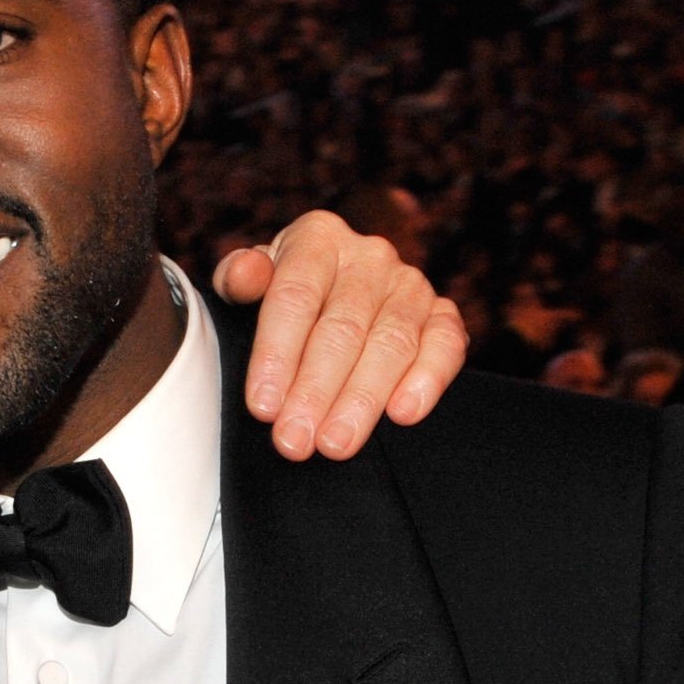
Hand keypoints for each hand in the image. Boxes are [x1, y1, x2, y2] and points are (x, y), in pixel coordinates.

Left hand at [211, 209, 466, 459]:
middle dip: (315, 392)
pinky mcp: (442, 315)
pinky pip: (445, 344)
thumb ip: (239, 279)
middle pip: (343, 328)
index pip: (295, 297)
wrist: (333, 295)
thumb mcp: (249, 283)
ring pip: (391, 343)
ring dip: (363, 399)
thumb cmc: (283, 298)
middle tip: (294, 440)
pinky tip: (403, 414)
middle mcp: (369, 256)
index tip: (262, 407)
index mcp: (317, 239)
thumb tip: (244, 277)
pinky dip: (427, 379)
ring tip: (336, 445)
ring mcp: (410, 285)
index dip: (277, 355)